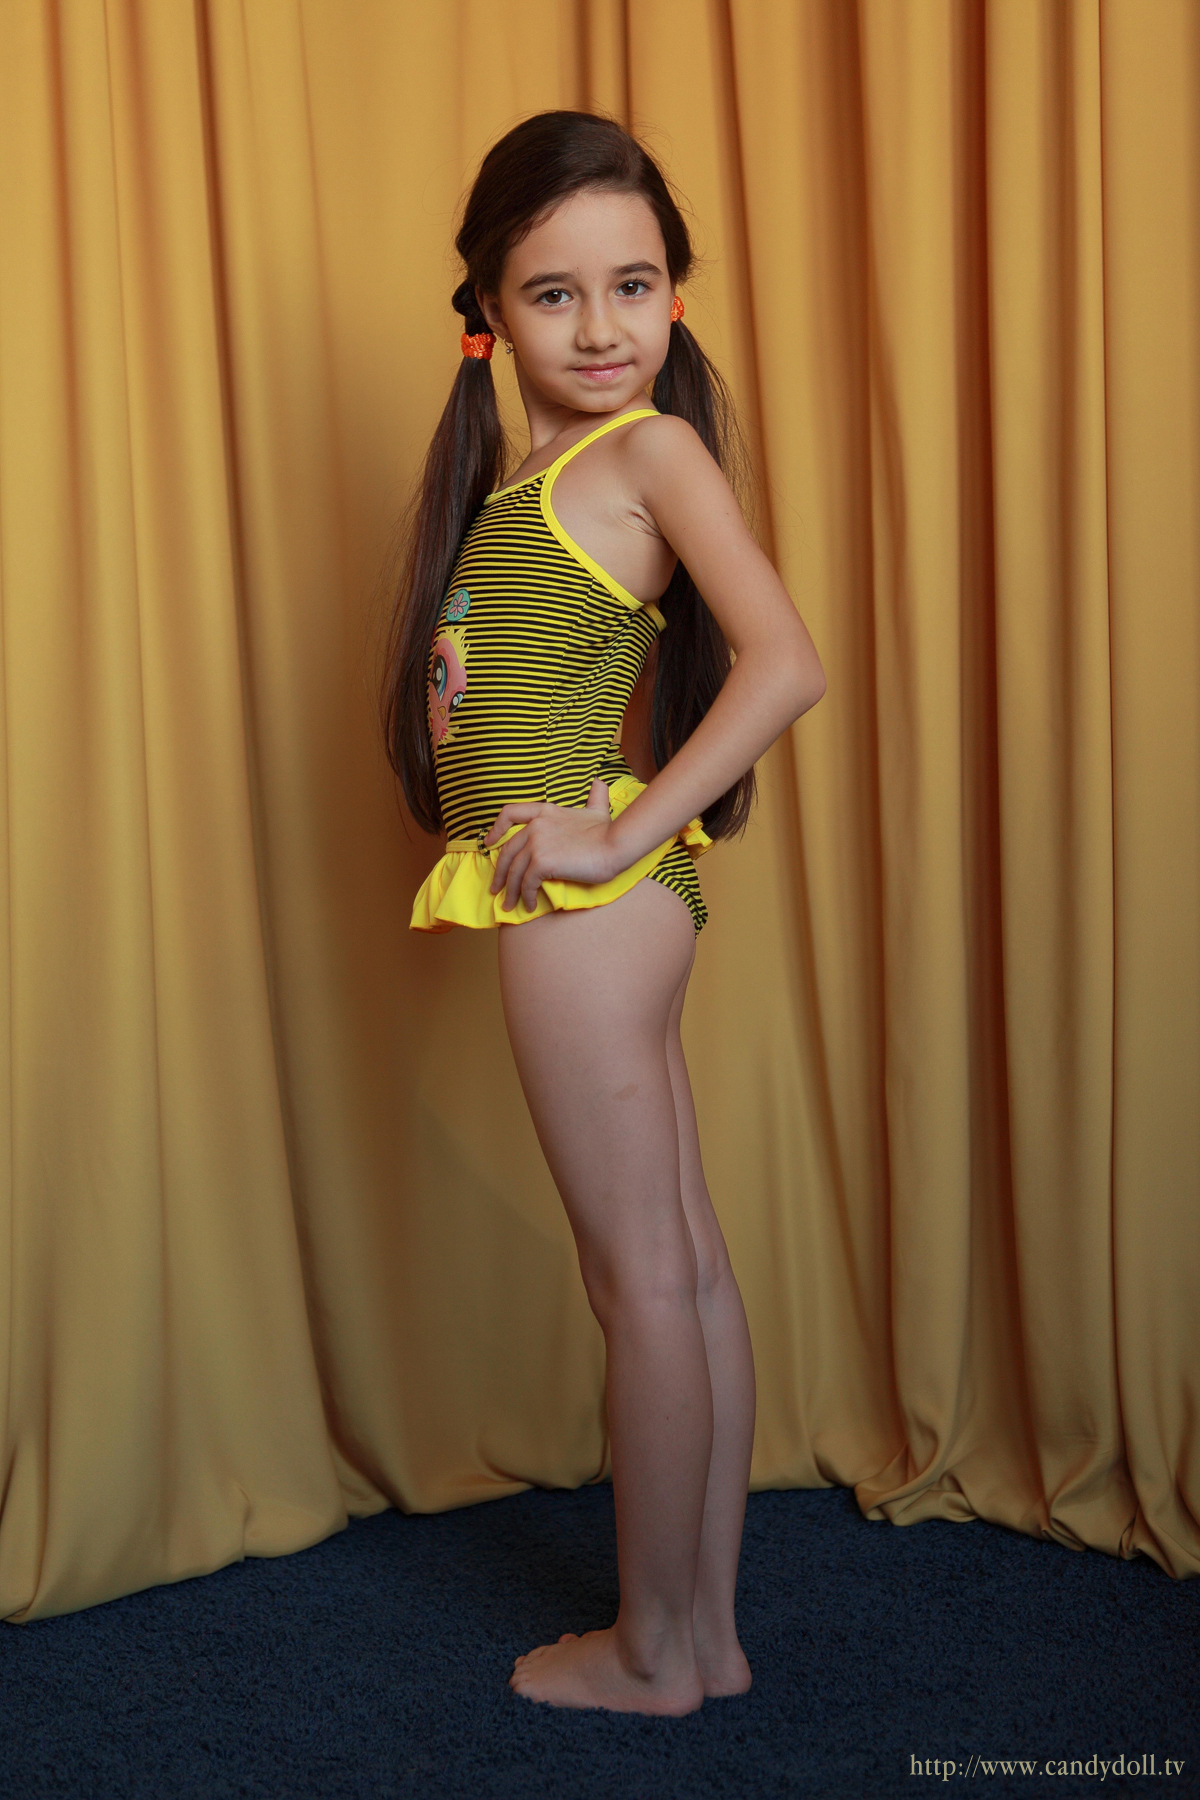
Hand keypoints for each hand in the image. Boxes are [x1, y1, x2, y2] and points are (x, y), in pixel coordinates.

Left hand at [484, 779, 617, 912]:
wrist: (616, 843)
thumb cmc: (608, 831)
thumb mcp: (597, 809)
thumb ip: (595, 796)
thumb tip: (600, 782)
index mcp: (544, 812)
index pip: (509, 813)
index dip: (496, 829)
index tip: (489, 843)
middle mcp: (536, 825)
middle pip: (507, 851)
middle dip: (500, 873)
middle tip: (497, 889)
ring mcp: (537, 843)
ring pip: (514, 871)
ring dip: (510, 891)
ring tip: (510, 905)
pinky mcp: (541, 862)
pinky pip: (526, 883)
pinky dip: (526, 896)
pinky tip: (530, 905)